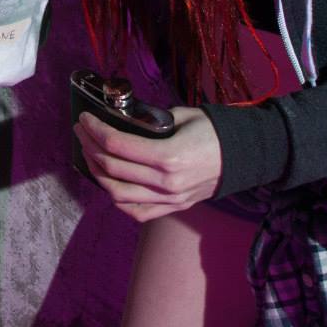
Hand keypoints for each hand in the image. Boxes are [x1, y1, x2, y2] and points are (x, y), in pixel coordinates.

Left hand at [76, 106, 222, 221]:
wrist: (245, 156)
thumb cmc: (215, 132)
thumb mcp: (183, 115)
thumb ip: (151, 120)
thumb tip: (122, 118)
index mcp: (169, 155)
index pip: (117, 144)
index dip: (94, 130)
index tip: (84, 118)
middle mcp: (166, 182)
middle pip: (111, 168)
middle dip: (89, 146)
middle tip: (82, 131)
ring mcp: (169, 199)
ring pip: (117, 193)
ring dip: (97, 173)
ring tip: (90, 155)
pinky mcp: (173, 207)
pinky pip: (136, 211)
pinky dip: (116, 198)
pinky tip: (108, 182)